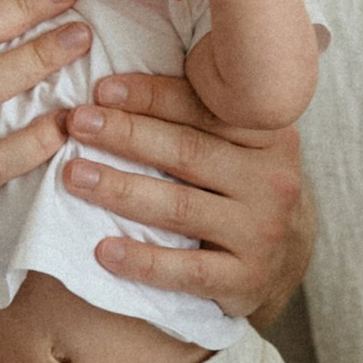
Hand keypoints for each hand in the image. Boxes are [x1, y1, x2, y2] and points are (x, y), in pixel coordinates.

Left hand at [55, 70, 305, 319]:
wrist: (287, 255)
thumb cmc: (243, 185)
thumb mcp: (241, 143)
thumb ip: (201, 112)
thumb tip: (123, 83)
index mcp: (270, 135)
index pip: (204, 109)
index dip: (151, 96)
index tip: (102, 90)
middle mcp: (272, 180)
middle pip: (188, 152)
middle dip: (126, 135)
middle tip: (77, 123)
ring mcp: (262, 231)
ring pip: (181, 207)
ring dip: (121, 189)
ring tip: (75, 175)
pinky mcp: (246, 279)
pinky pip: (187, 270)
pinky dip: (143, 260)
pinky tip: (104, 249)